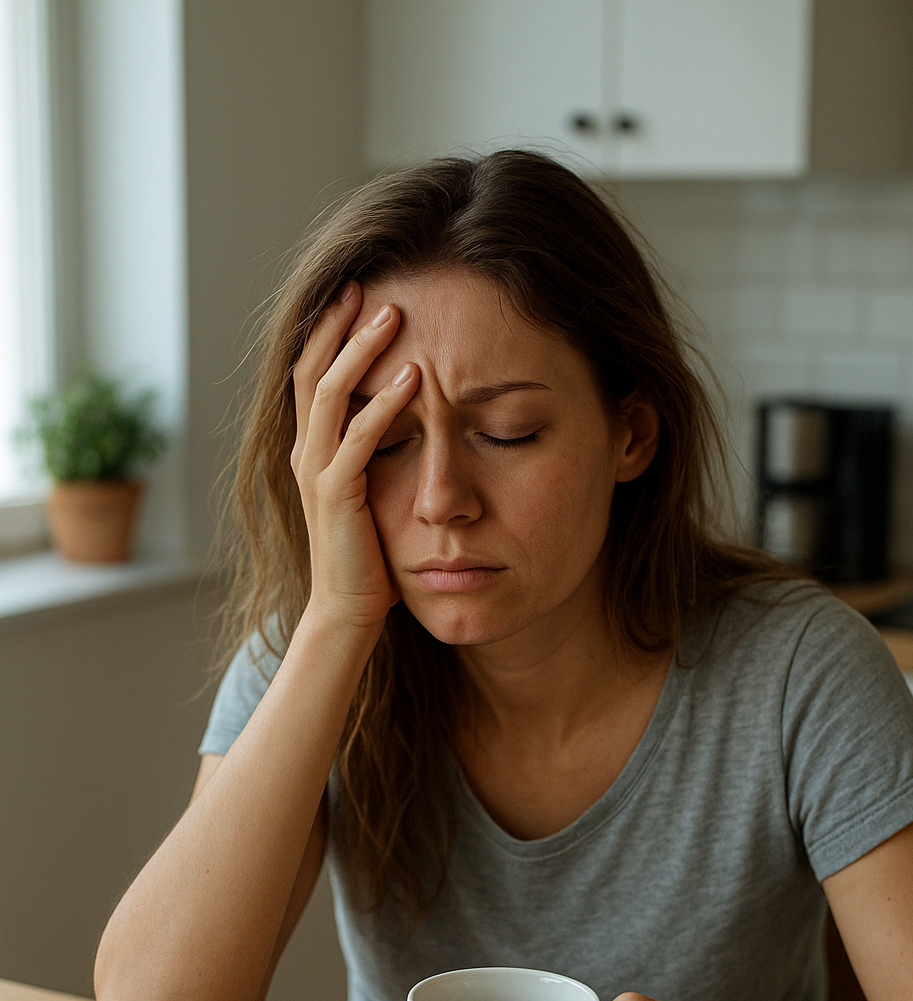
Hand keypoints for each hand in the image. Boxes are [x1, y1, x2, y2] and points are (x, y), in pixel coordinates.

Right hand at [290, 282, 419, 630]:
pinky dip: (385, 404)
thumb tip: (411, 418)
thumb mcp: (372, 492)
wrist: (347, 610)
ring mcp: (316, 472)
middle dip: (338, 325)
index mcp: (310, 450)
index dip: (328, 332)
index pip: (311, 375)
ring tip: (394, 315)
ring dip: (362, 350)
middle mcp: (305, 453)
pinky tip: (414, 379)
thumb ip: (376, 454)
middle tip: (370, 284)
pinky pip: (359, 438)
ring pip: (330, 393)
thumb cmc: (367, 557)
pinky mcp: (336, 494)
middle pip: (311, 370)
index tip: (356, 294)